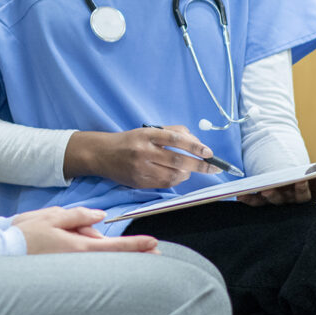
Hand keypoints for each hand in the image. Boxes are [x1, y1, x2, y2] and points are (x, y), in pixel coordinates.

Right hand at [12, 206, 158, 254]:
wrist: (2, 251)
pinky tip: (58, 238)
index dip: (136, 246)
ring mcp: (73, 268)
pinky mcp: (65, 270)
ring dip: (85, 239)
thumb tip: (100, 217)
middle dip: (113, 242)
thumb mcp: (52, 215)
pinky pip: (81, 257)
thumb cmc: (25, 233)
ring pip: (92, 251)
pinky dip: (78, 246)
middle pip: (106, 249)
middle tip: (111, 237)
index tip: (154, 245)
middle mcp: (79, 260)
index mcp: (79, 246)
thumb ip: (79, 216)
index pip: (115, 247)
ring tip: (56, 230)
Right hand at [65, 126, 219, 187]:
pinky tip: (179, 175)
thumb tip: (196, 142)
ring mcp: (141, 168)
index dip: (195, 146)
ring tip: (191, 170)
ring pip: (173, 175)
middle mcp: (143, 151)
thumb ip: (171, 133)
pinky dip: (176, 180)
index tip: (208, 152)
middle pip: (178, 160)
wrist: (102, 154)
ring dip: (188, 174)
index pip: (175, 139)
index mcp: (146, 134)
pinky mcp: (139, 181)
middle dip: (199, 165)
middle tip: (213, 167)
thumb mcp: (147, 130)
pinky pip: (164, 183)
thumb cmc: (129, 141)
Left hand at [238, 168, 315, 206]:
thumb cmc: (305, 181)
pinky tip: (241, 197)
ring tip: (268, 190)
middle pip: (300, 198)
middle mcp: (297, 200)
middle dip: (301, 190)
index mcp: (312, 194)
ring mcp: (281, 202)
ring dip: (274, 196)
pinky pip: (256, 203)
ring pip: (279, 200)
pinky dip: (249, 200)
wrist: (286, 188)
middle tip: (300, 181)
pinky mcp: (264, 202)